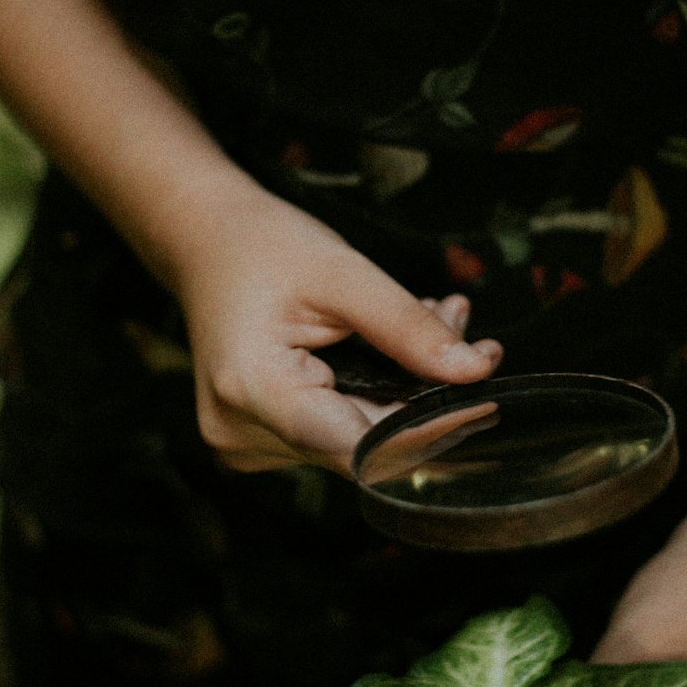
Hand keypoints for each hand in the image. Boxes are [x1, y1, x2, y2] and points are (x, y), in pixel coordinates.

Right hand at [172, 183, 501, 474]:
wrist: (206, 242)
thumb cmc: (262, 247)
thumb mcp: (343, 272)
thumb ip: (408, 326)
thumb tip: (475, 372)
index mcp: (252, 390)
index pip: (358, 445)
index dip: (427, 428)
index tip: (480, 396)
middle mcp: (244, 434)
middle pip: (364, 443)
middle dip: (426, 394)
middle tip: (465, 331)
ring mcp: (250, 444)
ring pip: (360, 437)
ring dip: (408, 386)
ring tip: (432, 318)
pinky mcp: (264, 441)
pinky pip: (340, 428)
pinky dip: (379, 390)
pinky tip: (397, 342)